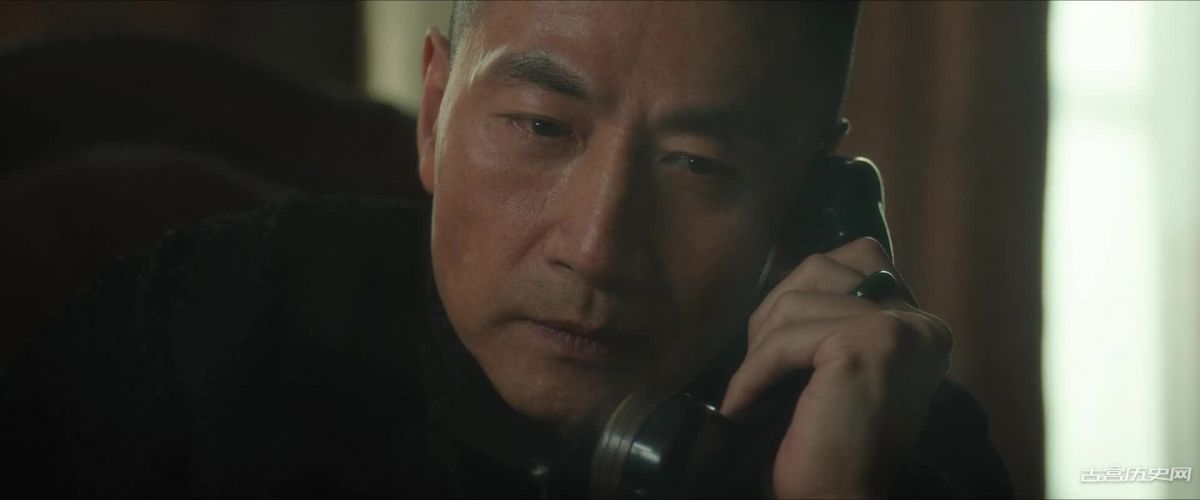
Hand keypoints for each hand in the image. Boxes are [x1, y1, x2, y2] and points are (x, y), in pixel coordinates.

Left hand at [720, 237, 952, 498]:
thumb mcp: (838, 366)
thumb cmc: (833, 444)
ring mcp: (898, 329)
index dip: (798, 295)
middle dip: (774, 312)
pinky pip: (785, 340)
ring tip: (751, 393)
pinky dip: (751, 373)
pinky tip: (741, 406)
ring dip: (759, 350)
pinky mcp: (866, 345)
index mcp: (920, 324)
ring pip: (796, 302)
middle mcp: (921, 321)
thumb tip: (788, 276)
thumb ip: (834, 316)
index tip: (773, 345)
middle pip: (822, 268)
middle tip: (757, 368)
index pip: (855, 259)